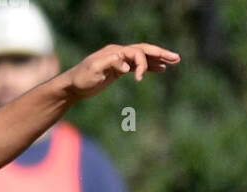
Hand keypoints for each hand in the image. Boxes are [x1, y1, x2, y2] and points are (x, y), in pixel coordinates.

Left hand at [64, 43, 179, 100]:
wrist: (71, 86)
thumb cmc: (80, 79)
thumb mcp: (94, 70)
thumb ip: (110, 65)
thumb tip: (126, 67)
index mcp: (114, 52)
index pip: (135, 53)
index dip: (141, 64)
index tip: (139, 79)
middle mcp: (118, 53)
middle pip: (143, 50)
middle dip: (160, 54)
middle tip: (176, 58)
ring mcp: (119, 60)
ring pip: (142, 57)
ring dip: (157, 59)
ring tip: (173, 62)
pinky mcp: (118, 70)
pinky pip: (137, 65)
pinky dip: (148, 66)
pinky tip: (159, 70)